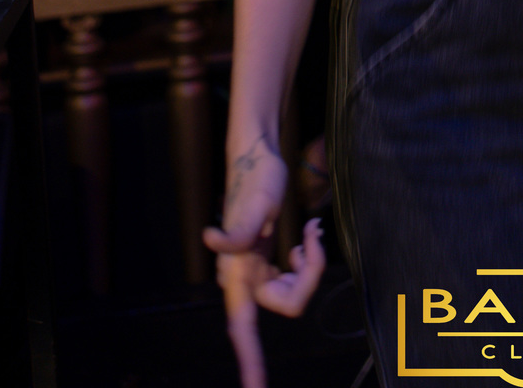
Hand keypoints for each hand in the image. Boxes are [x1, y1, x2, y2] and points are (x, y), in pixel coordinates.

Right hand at [205, 138, 323, 387]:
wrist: (257, 160)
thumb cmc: (257, 179)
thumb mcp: (257, 202)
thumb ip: (239, 230)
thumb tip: (210, 240)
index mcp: (238, 273)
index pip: (242, 326)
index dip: (250, 362)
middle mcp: (244, 279)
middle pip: (288, 302)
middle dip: (308, 276)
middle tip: (312, 237)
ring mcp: (255, 273)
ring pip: (293, 291)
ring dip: (308, 266)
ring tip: (309, 234)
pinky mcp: (265, 264)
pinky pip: (294, 277)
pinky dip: (306, 259)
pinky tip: (304, 238)